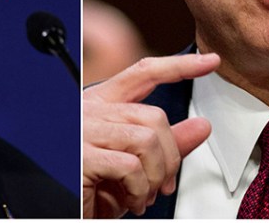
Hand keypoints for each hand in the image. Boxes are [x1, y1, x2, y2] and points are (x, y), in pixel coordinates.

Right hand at [83, 53, 219, 217]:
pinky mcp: (81, 155)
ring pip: (147, 139)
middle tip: (164, 184)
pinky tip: (132, 200)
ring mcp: (83, 130)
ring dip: (156, 176)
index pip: (144, 73)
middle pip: (153, 115)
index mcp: (101, 105)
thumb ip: (165, 145)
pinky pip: (130, 166)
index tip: (209, 61)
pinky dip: (140, 189)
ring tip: (145, 195)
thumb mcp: (135, 166)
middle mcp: (90, 110)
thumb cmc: (90, 190)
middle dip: (170, 156)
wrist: (58, 212)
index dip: (179, 65)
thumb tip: (202, 126)